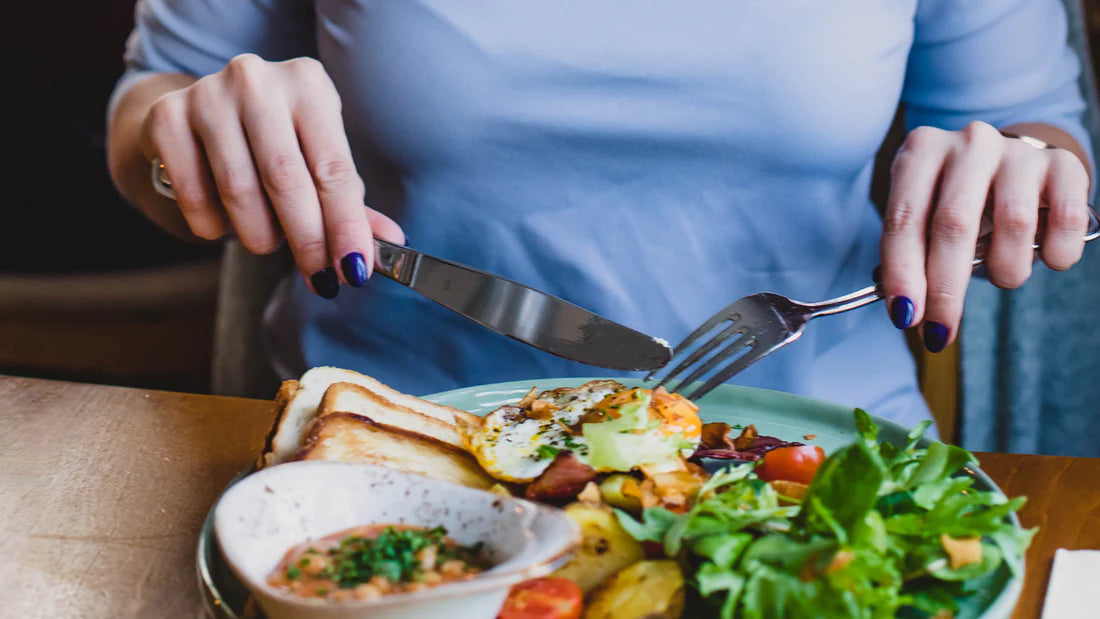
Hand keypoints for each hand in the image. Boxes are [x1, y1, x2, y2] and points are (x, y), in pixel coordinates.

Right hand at [140, 54, 404, 298]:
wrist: (197, 117)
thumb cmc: (275, 144)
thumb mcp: (318, 161)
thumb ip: (351, 204)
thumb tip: (392, 245)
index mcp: (309, 84)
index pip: (334, 169)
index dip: (346, 227)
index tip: (354, 271)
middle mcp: (257, 80)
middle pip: (286, 180)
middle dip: (307, 241)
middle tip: (319, 279)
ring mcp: (207, 94)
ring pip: (239, 192)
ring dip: (260, 235)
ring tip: (268, 239)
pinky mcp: (166, 117)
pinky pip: (195, 196)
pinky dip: (214, 226)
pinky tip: (224, 221)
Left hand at [880, 121, 1089, 351]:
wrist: (1010, 165)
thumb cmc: (955, 202)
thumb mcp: (923, 217)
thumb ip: (912, 256)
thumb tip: (906, 311)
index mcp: (921, 152)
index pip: (904, 220)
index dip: (903, 273)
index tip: (904, 317)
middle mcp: (969, 143)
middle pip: (954, 223)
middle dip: (945, 288)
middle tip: (941, 328)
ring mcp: (1017, 151)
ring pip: (1014, 224)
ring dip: (1006, 270)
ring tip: (1004, 276)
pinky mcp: (1063, 165)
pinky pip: (1066, 218)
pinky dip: (1056, 252)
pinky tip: (1048, 259)